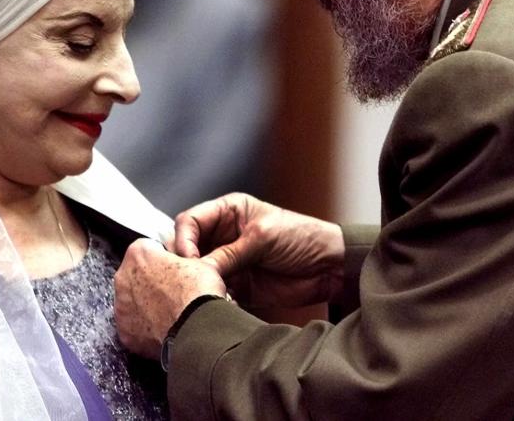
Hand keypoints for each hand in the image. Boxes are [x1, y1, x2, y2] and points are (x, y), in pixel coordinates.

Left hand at [114, 238, 226, 359]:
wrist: (197, 328)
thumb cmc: (198, 294)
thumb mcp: (205, 263)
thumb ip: (195, 255)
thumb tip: (206, 257)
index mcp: (139, 254)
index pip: (149, 248)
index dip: (165, 257)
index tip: (176, 266)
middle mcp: (123, 278)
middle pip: (137, 274)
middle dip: (153, 280)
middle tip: (175, 289)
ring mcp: (121, 307)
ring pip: (133, 301)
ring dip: (147, 303)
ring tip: (172, 309)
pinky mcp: (125, 332)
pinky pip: (133, 326)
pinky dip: (145, 327)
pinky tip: (164, 326)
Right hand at [174, 193, 344, 308]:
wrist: (329, 267)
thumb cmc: (302, 238)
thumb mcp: (263, 237)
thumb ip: (229, 252)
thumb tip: (198, 268)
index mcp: (228, 212)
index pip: (190, 222)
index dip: (183, 240)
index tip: (188, 259)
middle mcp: (223, 235)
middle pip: (188, 248)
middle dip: (186, 264)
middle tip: (190, 279)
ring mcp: (228, 262)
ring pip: (198, 273)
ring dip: (198, 283)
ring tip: (204, 292)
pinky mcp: (237, 286)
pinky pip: (214, 292)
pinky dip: (212, 298)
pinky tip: (217, 302)